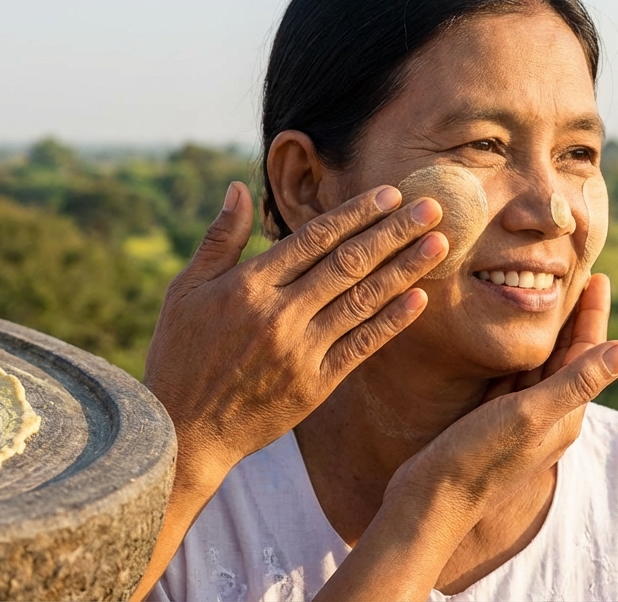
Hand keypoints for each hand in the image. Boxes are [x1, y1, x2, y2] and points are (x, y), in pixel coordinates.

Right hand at [144, 180, 447, 485]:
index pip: (314, 238)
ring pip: (362, 300)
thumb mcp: (185, 290)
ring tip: (439, 244)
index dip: (356, 214)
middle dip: (394, 232)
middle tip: (432, 207)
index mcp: (248, 285)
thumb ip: (219, 238)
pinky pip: (361, 346)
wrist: (183, 430)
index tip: (390, 194)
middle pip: (348, 263)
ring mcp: (299, 351)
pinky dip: (391, 321)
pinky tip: (419, 299)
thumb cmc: (179, 354)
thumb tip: (239, 187)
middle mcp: (278, 314)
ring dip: (405, 269)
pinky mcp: (314, 385)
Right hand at [386, 273, 617, 517]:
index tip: (598, 277)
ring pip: (538, 365)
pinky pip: (511, 377)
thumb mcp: (529, 414)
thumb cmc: (478, 456)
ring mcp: (517, 418)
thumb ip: (576, 382)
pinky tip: (504, 337)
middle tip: (574, 276)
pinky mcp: (490, 419)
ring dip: (544, 332)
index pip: (588, 353)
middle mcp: (546, 415)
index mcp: (564, 413)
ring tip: (542, 295)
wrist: (432, 498)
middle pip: (566, 356)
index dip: (594, 315)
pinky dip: (515, 351)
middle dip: (572, 318)